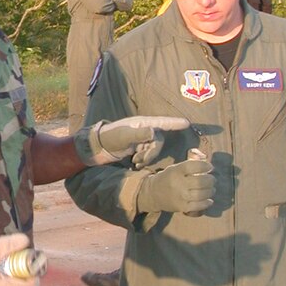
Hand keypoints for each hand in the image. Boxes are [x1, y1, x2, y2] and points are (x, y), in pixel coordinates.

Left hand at [75, 116, 189, 165]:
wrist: (97, 148)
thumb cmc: (109, 138)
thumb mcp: (124, 136)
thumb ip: (139, 134)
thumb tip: (155, 132)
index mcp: (141, 123)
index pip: (162, 122)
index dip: (175, 123)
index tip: (187, 123)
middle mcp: (143, 129)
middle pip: (159, 140)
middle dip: (152, 151)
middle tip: (139, 159)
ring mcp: (140, 138)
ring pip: (154, 148)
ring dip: (147, 157)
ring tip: (135, 161)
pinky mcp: (137, 147)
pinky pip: (148, 153)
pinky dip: (143, 159)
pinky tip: (134, 163)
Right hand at [135, 159, 214, 213]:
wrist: (152, 194)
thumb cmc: (167, 179)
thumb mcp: (174, 169)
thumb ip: (188, 167)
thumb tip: (208, 167)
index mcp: (176, 171)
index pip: (194, 166)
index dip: (205, 166)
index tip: (210, 167)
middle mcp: (178, 183)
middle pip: (200, 181)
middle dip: (210, 180)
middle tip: (212, 179)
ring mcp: (180, 196)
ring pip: (202, 194)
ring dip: (210, 191)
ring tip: (211, 189)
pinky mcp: (182, 207)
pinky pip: (199, 206)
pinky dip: (206, 202)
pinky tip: (209, 200)